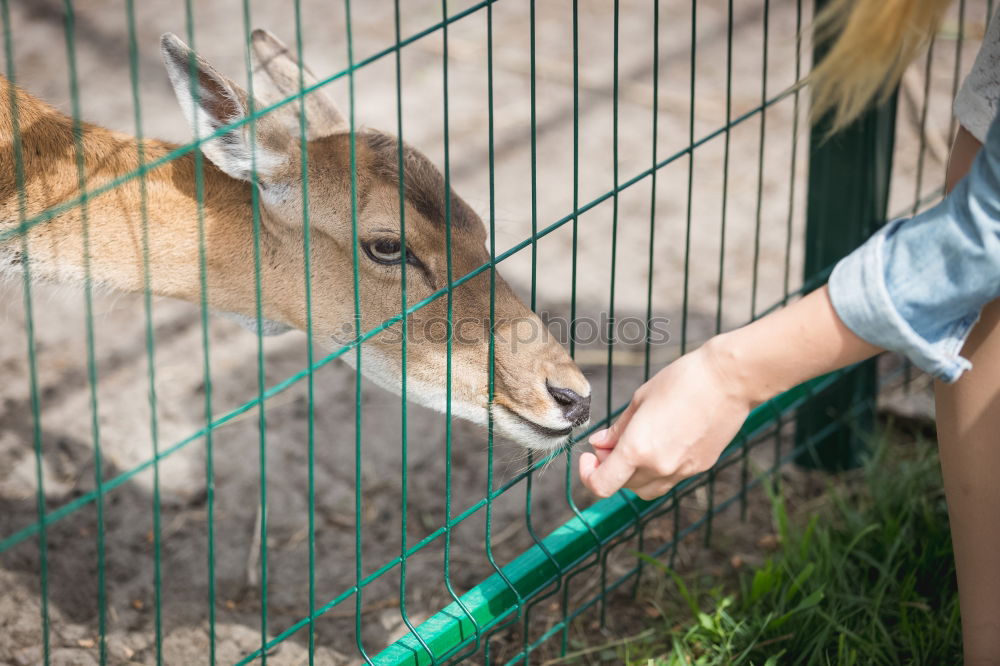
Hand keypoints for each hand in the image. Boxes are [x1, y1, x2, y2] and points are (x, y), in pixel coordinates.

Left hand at [578, 339, 753, 499]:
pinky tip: (661, 442)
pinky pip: (669, 479)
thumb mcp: (640, 399)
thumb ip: (617, 429)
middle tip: (612, 441)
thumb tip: (600, 444)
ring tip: (635, 443)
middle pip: (623, 486)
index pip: (602, 485)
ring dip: (633, 474)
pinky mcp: (700, 468)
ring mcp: (682, 471)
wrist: (731, 380)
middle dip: (611, 467)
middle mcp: (659, 467)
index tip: (590, 457)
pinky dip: (656, 469)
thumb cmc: (683, 381)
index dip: (588, 475)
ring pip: (646, 488)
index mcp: (638, 450)